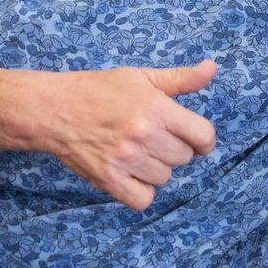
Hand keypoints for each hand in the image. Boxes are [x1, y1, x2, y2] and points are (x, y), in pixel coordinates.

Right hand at [46, 59, 218, 209]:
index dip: (204, 140)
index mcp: (156, 108)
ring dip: (155, 168)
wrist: (55, 108)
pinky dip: (140, 190)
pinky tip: (130, 173)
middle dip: (173, 148)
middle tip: (151, 136)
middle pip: (183, 158)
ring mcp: (125, 159)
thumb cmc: (100, 90)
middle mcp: (143, 134)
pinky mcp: (108, 180)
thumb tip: (212, 68)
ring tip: (135, 151)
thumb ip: (181, 78)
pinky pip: (143, 199)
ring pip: (164, 178)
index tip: (195, 139)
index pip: (203, 136)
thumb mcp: (142, 77)